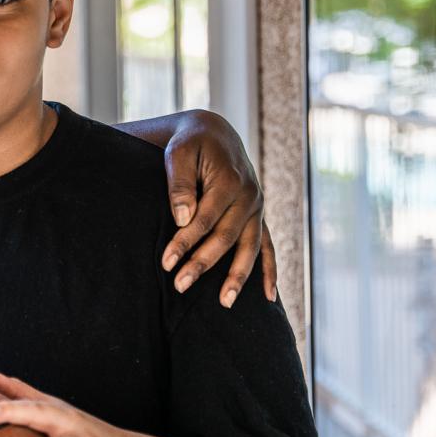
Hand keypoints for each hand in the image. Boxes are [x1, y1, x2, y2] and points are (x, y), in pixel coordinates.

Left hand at [160, 110, 277, 306]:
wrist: (214, 134)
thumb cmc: (190, 144)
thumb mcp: (178, 153)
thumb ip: (179, 184)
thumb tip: (182, 217)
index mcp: (229, 181)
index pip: (205, 219)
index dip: (185, 242)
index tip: (166, 263)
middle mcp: (249, 196)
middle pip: (226, 237)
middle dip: (203, 263)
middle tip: (180, 286)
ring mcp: (257, 208)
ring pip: (250, 247)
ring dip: (238, 276)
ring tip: (224, 303)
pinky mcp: (257, 216)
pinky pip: (267, 246)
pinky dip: (269, 270)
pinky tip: (268, 297)